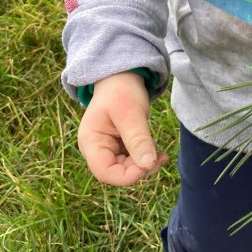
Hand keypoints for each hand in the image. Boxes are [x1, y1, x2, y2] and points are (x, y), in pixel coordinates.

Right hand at [77, 71, 168, 185]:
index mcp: (91, 142)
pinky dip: (145, 158)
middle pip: (117, 172)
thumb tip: (148, 166)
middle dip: (139, 169)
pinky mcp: (120, 146)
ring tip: (160, 153)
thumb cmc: (121, 90)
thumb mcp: (131, 113)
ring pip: (127, 168)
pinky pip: (133, 160)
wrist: (122, 76)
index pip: (105, 172)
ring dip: (144, 165)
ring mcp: (108, 148)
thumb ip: (138, 139)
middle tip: (160, 158)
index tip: (149, 165)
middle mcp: (97, 149)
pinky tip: (156, 150)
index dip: (127, 175)